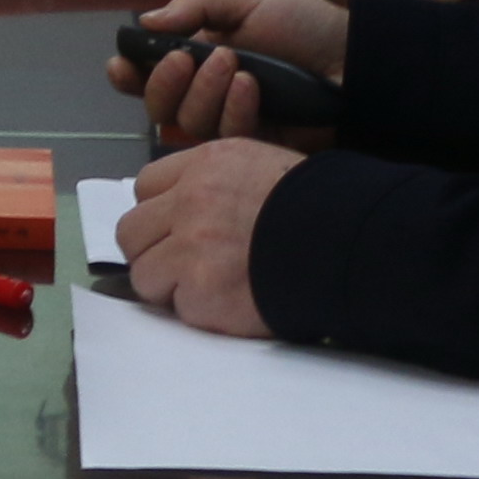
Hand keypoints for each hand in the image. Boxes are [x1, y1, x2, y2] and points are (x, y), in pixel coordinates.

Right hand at [102, 0, 350, 151]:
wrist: (354, 60)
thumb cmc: (301, 23)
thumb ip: (195, 6)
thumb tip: (144, 22)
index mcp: (198, 58)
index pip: (148, 76)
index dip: (130, 76)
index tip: (122, 67)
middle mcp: (207, 95)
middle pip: (159, 107)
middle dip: (163, 83)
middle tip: (186, 57)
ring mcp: (230, 124)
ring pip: (188, 125)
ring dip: (203, 93)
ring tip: (235, 66)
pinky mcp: (254, 149)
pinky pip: (225, 141)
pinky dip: (233, 111)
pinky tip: (252, 89)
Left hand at [118, 136, 301, 336]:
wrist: (347, 243)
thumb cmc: (314, 208)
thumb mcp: (259, 167)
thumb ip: (214, 181)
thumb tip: (182, 207)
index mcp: (203, 166)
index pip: (145, 187)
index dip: (159, 214)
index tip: (176, 231)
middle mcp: (189, 201)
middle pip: (131, 232)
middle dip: (153, 252)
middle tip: (184, 266)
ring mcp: (191, 247)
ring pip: (145, 274)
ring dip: (171, 286)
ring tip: (211, 287)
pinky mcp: (201, 291)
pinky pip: (178, 308)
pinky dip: (201, 312)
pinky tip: (232, 303)